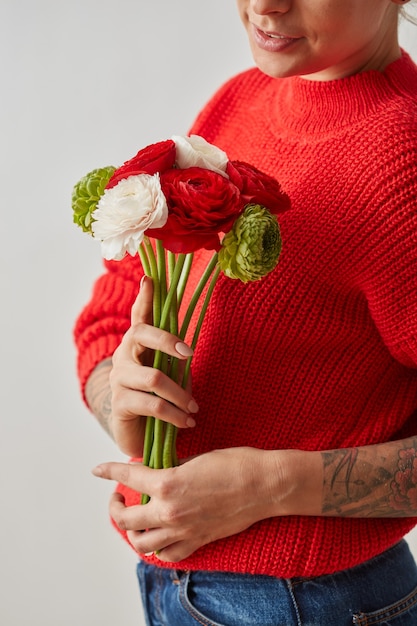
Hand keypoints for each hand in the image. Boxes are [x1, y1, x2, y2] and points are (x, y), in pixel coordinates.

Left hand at [92, 447, 289, 561]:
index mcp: (167, 483)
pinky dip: (158, 548)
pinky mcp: (198, 541)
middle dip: (115, 507)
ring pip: (142, 543)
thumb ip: (171, 470)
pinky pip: (169, 554)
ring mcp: (183, 530)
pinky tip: (159, 535)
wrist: (264, 485)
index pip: (127, 477)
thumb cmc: (234, 464)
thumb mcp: (195, 459)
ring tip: (134, 520)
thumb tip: (156, 474)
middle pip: (126, 518)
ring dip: (132, 532)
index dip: (108, 471)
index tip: (98, 469)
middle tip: (117, 497)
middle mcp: (169, 511)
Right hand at [108, 276, 198, 456]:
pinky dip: (175, 415)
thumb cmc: (160, 399)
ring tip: (194, 409)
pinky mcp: (120, 404)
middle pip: (141, 334)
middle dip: (167, 339)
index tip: (150, 279)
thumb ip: (175, 357)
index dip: (144, 298)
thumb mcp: (171, 375)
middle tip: (190, 354)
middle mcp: (124, 357)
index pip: (139, 316)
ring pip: (153, 377)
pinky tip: (187, 422)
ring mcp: (119, 379)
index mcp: (139, 346)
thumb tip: (189, 344)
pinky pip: (153, 405)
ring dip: (180, 394)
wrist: (140, 436)